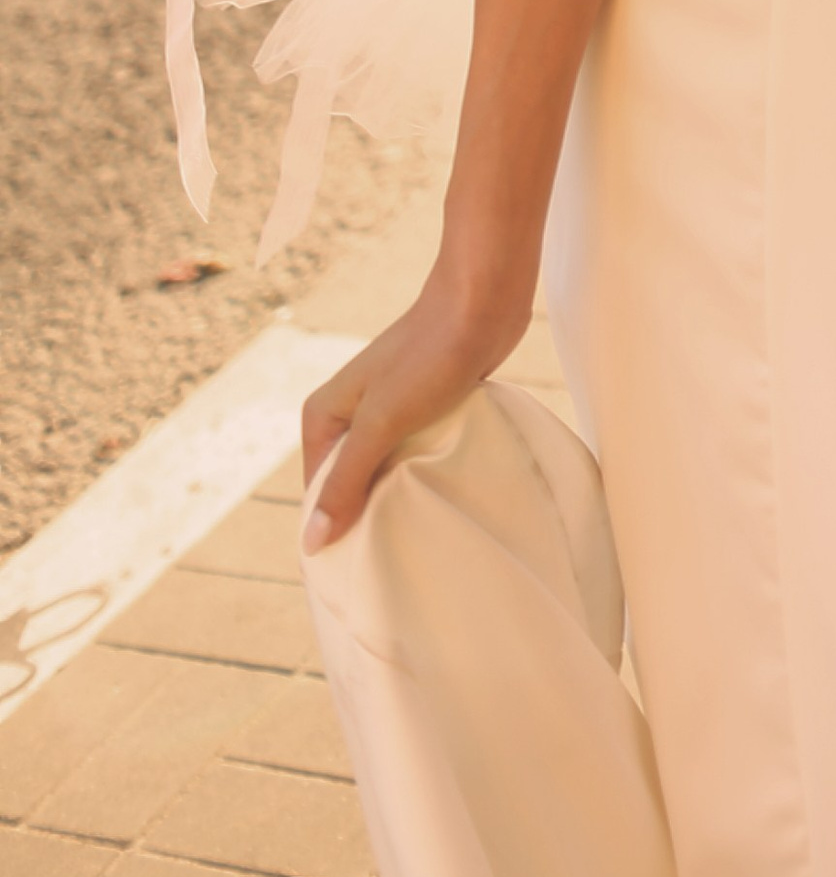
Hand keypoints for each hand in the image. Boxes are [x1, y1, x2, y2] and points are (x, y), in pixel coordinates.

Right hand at [299, 268, 526, 551]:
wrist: (483, 301)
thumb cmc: (429, 356)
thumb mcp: (382, 423)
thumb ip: (347, 480)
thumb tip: (312, 542)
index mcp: (323, 418)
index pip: (317, 495)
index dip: (334, 531)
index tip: (357, 575)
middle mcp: (348, 415)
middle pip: (350, 485)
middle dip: (367, 516)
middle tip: (393, 560)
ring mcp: (387, 411)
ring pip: (385, 471)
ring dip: (399, 497)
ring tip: (418, 537)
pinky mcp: (423, 408)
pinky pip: (414, 456)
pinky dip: (423, 475)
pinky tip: (440, 499)